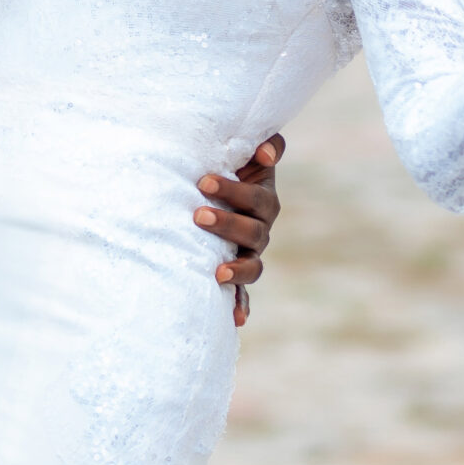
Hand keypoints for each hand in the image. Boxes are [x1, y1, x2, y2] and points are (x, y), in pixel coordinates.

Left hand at [194, 133, 284, 326]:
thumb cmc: (228, 168)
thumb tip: (266, 152)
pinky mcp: (239, 273)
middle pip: (253, 232)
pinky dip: (242, 305)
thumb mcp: (245, 154)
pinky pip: (244, 293)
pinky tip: (236, 320)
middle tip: (197, 215)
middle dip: (226, 224)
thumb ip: (265, 144)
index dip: (234, 192)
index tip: (203, 182)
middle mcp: (261, 229)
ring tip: (217, 271)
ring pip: (252, 266)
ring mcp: (251, 254)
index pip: (256, 199)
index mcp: (263, 200)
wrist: (214, 195)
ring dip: (236, 269)